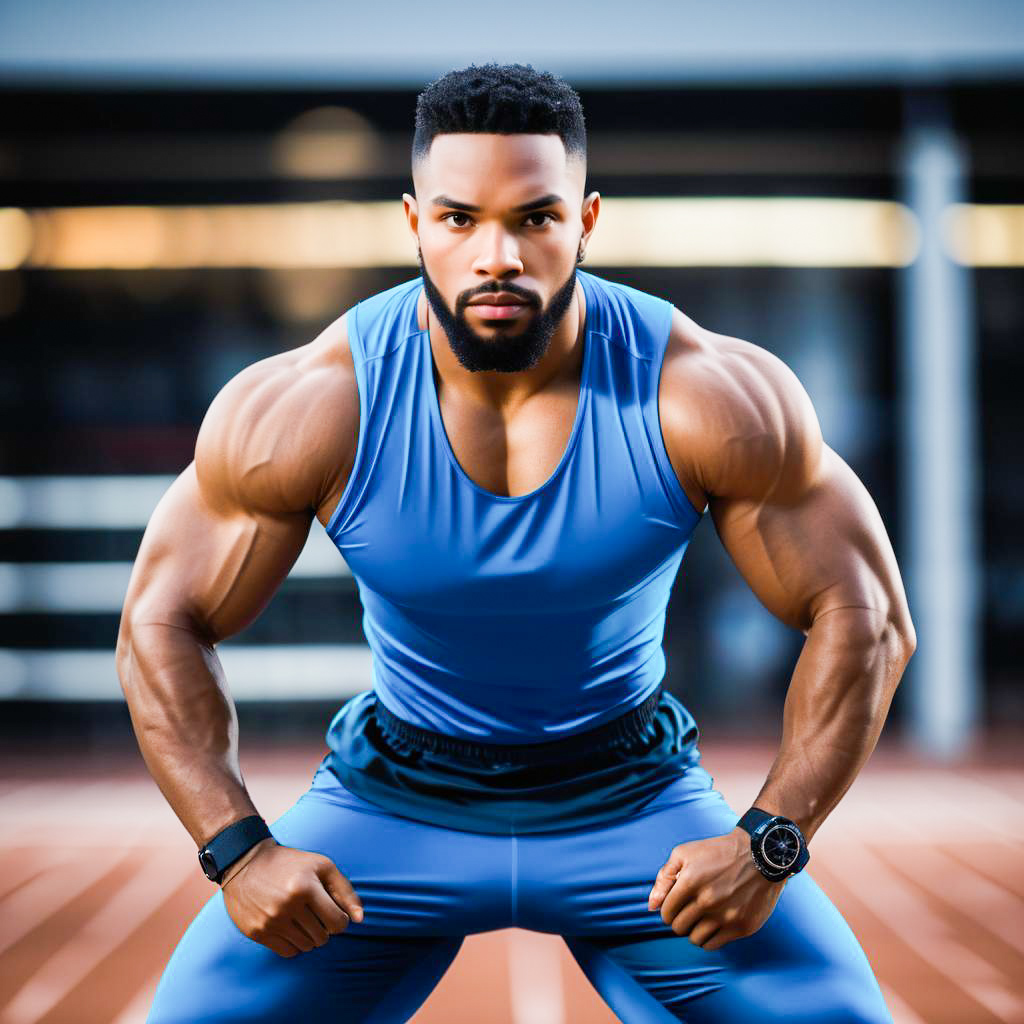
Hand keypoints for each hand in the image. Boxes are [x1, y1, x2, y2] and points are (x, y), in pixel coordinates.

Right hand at [220, 839, 363, 957]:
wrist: (246, 863)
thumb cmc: (291, 863)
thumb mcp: (322, 866)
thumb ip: (345, 891)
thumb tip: (360, 919)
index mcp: (306, 887)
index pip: (338, 923)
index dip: (340, 920)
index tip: (333, 912)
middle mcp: (287, 906)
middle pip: (322, 937)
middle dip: (324, 928)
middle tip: (315, 913)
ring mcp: (270, 921)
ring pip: (306, 947)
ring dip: (309, 936)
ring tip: (302, 919)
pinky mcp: (257, 932)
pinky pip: (288, 952)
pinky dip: (294, 944)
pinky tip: (290, 927)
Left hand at [647, 827, 785, 950]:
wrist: (760, 854)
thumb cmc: (717, 852)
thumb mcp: (684, 853)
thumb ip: (664, 878)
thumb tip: (651, 907)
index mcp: (689, 882)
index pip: (666, 913)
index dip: (668, 910)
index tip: (676, 905)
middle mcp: (707, 901)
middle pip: (679, 928)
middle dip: (679, 920)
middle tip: (689, 910)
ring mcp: (726, 916)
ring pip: (695, 939)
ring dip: (694, 931)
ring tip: (701, 917)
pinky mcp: (742, 926)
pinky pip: (714, 945)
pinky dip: (709, 938)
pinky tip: (713, 925)